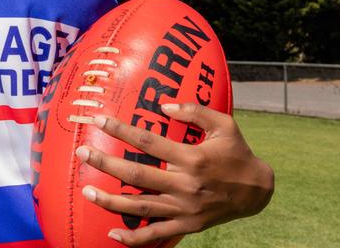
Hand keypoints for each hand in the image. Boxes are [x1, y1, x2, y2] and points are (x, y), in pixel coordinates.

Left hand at [74, 104, 273, 245]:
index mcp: (192, 158)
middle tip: (82, 153)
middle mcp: (185, 185)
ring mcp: (184, 209)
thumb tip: (164, 106)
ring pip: (140, 208)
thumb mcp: (224, 124)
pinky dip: (134, 239)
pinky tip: (112, 234)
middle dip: (106, 163)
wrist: (258, 191)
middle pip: (137, 175)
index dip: (121, 130)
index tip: (99, 120)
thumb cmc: (238, 153)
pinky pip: (156, 235)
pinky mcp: (186, 226)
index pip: (148, 142)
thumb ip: (194, 111)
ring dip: (110, 201)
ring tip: (87, 191)